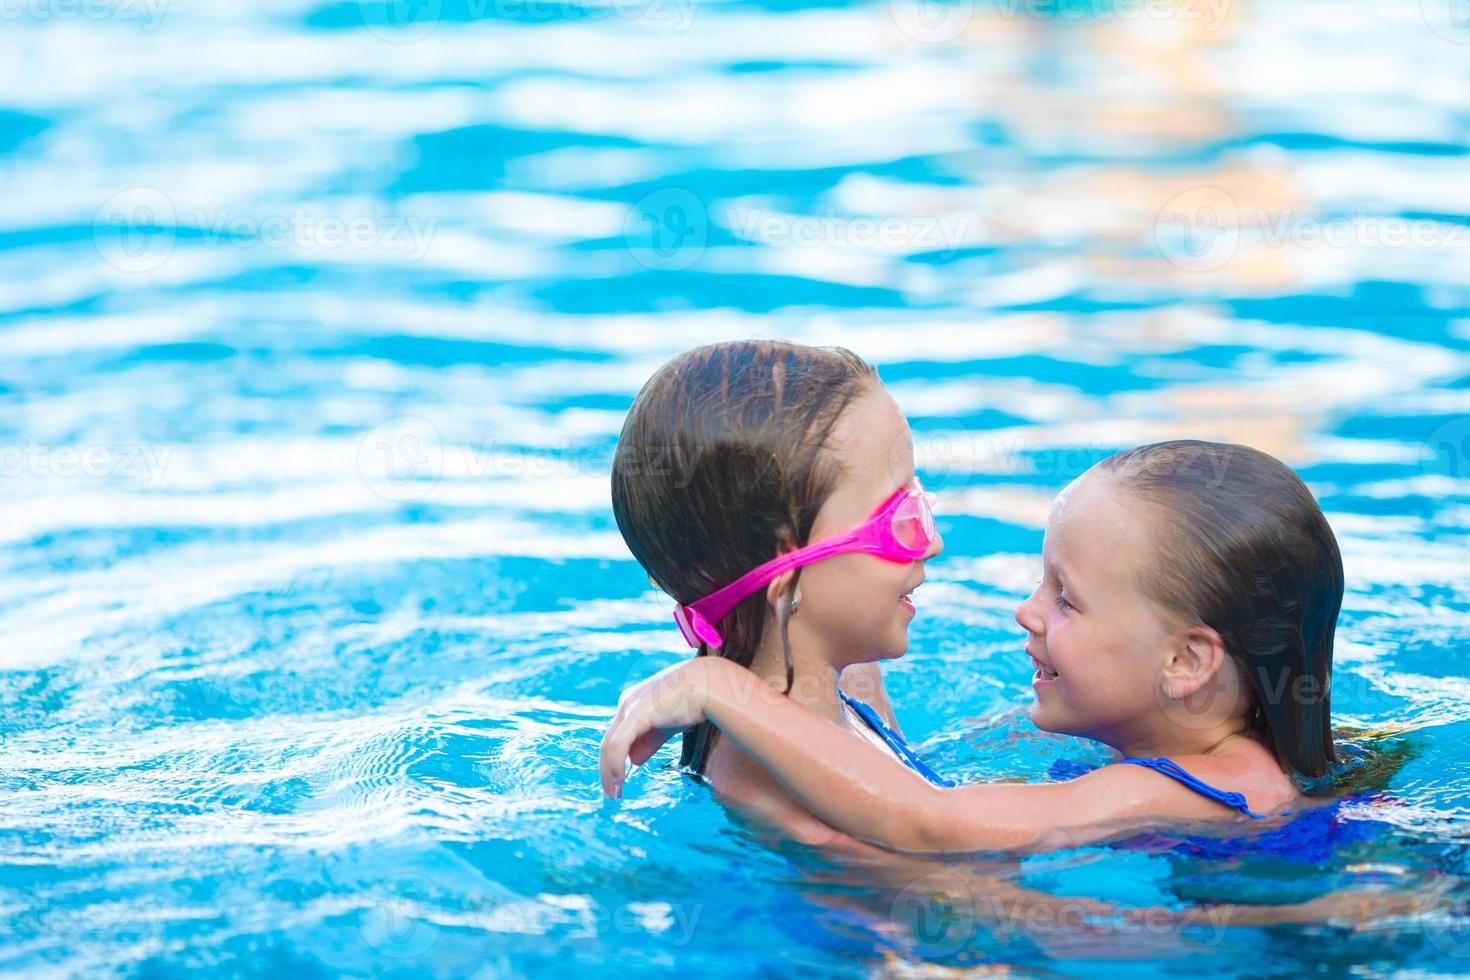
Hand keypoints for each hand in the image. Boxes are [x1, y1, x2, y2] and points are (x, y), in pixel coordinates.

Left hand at [600, 658, 718, 798]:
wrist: (708, 686)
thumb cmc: (691, 702)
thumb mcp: (666, 725)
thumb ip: (649, 741)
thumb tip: (634, 761)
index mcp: (632, 703)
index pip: (616, 736)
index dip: (613, 760)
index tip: (616, 782)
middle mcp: (626, 703)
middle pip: (608, 742)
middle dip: (607, 770)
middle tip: (611, 794)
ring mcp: (630, 707)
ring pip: (610, 745)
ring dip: (609, 772)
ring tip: (614, 793)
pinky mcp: (637, 713)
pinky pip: (619, 744)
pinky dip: (615, 763)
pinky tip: (619, 779)